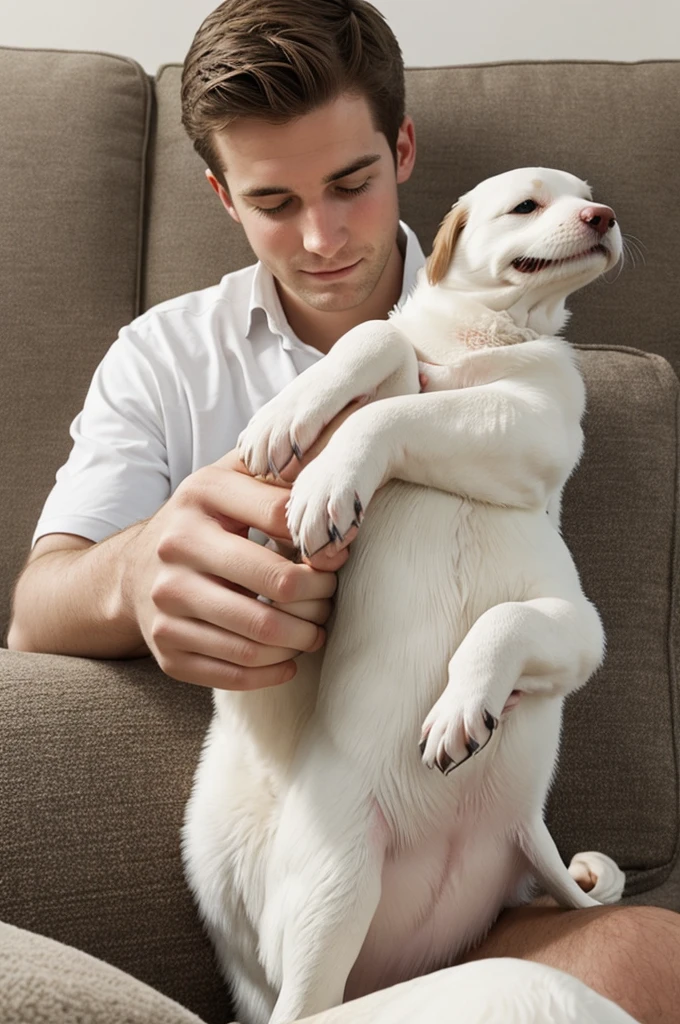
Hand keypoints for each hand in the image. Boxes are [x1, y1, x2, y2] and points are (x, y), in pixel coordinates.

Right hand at [123, 449, 347, 689]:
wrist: (133, 571)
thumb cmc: (202, 522)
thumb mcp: (229, 481)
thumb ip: (277, 476)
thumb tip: (335, 498)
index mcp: (200, 495)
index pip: (283, 517)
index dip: (323, 541)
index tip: (336, 557)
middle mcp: (176, 547)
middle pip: (278, 583)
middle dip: (320, 598)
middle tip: (329, 600)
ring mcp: (166, 603)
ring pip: (259, 638)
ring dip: (302, 639)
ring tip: (314, 630)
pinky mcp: (166, 649)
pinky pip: (234, 674)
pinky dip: (273, 671)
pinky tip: (288, 660)